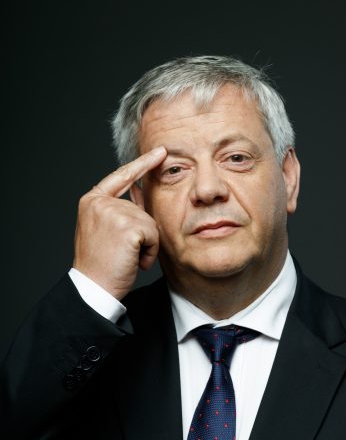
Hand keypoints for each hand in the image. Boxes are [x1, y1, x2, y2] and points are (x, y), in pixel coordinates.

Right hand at [73, 146, 166, 299]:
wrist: (93, 288)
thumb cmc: (101, 264)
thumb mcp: (106, 230)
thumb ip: (120, 210)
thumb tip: (141, 191)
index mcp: (92, 200)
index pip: (121, 176)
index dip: (142, 164)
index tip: (160, 152)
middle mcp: (100, 201)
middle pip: (141, 209)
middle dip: (142, 234)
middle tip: (123, 254)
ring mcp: (113, 212)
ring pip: (150, 222)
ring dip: (146, 245)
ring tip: (127, 258)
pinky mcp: (128, 226)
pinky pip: (154, 234)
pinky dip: (150, 252)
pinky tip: (134, 261)